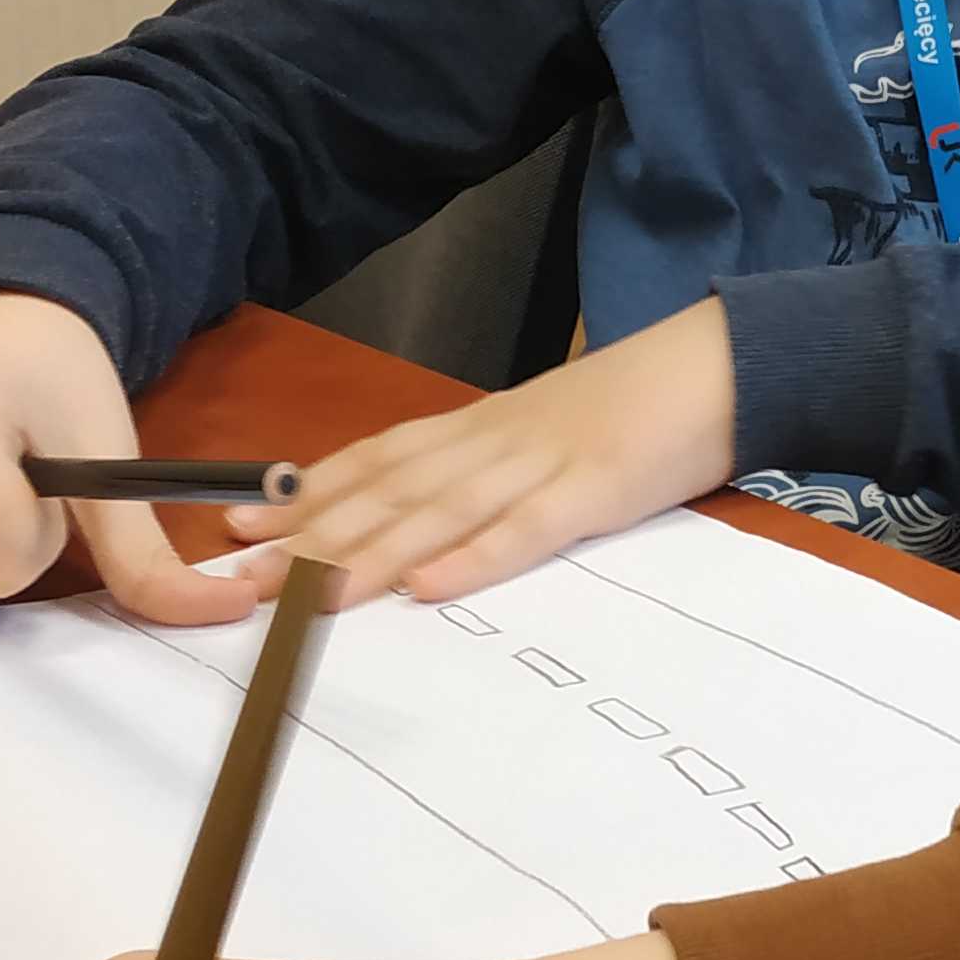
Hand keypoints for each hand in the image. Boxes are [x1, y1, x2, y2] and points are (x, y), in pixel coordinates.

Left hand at [226, 299, 736, 608]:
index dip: (303, 498)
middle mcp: (493, 441)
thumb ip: (486, 464)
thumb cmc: (638, 404)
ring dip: (367, 555)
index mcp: (479, 427)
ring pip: (438, 513)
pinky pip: (528, 529)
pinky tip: (429, 589)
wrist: (724, 362)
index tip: (236, 532)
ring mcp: (543, 463)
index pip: (372, 461)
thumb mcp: (547, 427)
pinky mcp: (597, 490)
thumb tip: (422, 516)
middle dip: (309, 540)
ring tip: (305, 597)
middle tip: (238, 583)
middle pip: (386, 492)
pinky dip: (475, 559)